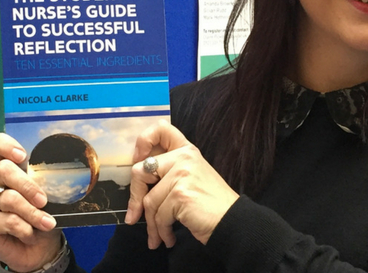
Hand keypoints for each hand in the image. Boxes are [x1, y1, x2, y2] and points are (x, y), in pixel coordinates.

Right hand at [0, 133, 63, 271]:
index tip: (22, 156)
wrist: (37, 251)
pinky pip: (7, 220)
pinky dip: (24, 228)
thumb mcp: (47, 200)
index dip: (4, 145)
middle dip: (28, 185)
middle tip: (44, 201)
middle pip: (3, 170)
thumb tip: (56, 181)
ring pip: (8, 198)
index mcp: (6, 170)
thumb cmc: (40, 219)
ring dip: (33, 213)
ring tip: (47, 223)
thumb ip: (44, 186)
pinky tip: (29, 234)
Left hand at [125, 121, 239, 248]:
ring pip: (149, 200)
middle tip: (134, 216)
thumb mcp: (192, 178)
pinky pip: (158, 215)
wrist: (232, 223)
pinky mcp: (179, 194)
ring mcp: (182, 174)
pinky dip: (161, 231)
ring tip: (158, 236)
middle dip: (135, 198)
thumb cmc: (211, 205)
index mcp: (187, 151)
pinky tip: (168, 237)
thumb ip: (171, 172)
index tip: (137, 161)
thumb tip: (138, 185)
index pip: (161, 129)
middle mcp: (184, 157)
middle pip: (141, 171)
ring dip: (151, 224)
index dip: (143, 142)